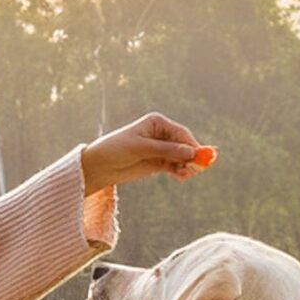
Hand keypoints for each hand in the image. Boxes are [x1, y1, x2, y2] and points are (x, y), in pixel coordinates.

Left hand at [81, 111, 205, 192]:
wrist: (99, 165)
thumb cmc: (116, 149)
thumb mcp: (141, 148)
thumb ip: (166, 150)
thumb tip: (191, 152)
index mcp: (158, 122)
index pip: (181, 133)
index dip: (192, 144)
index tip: (201, 156)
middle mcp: (162, 134)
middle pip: (185, 145)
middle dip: (192, 157)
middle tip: (197, 168)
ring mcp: (162, 149)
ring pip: (182, 157)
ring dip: (186, 166)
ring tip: (183, 175)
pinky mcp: (159, 163)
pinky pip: (176, 167)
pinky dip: (180, 172)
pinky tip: (181, 177)